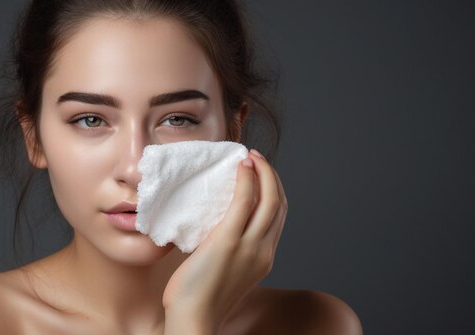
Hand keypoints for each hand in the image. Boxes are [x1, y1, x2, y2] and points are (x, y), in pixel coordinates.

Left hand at [162, 149, 288, 332]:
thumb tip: (214, 230)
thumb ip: (229, 251)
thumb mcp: (226, 272)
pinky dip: (247, 180)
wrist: (194, 320)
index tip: (261, 175)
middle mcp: (264, 250)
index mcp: (264, 258)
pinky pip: (244, 202)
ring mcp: (249, 246)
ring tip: (250, 157)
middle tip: (257, 159)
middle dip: (272, 177)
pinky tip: (242, 167)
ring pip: (269, 199)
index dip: (273, 191)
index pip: (278, 217)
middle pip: (279, 204)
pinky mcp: (229, 241)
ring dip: (263, 172)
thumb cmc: (201, 299)